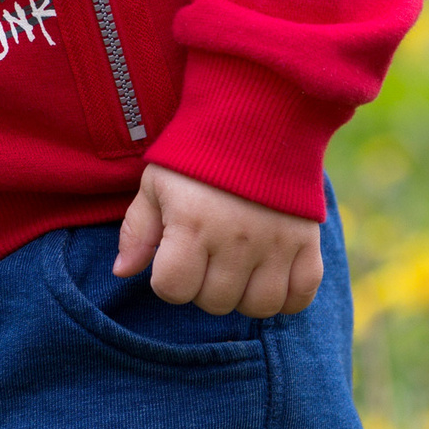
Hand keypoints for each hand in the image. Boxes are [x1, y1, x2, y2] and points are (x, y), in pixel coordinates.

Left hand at [113, 163, 323, 316]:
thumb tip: (122, 272)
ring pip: (258, 307)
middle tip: (204, 258)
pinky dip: (286, 298)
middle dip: (202, 287)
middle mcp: (236, 240)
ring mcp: (276, 244)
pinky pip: (301, 297)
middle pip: (214, 302)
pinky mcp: (307, 243)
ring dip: (241, 296)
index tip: (173, 257)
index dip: (167, 279)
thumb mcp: (156, 184)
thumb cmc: (197, 156)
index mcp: (192, 224)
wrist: (256, 121)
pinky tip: (268, 276)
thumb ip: (137, 231)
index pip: (173, 289)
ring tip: (234, 269)